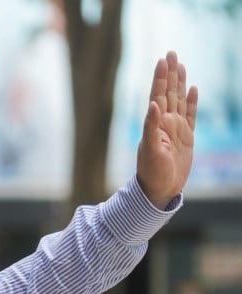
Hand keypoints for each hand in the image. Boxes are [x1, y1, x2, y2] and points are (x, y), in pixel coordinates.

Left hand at [136, 50, 198, 209]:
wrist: (160, 189)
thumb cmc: (151, 172)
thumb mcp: (150, 150)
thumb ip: (151, 127)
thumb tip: (153, 104)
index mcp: (155, 124)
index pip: (158, 95)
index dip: (160, 77)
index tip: (162, 60)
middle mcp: (165, 122)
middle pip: (169, 92)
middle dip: (170, 73)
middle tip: (171, 53)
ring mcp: (176, 128)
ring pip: (179, 100)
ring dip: (180, 82)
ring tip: (181, 64)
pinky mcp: (186, 137)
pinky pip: (191, 114)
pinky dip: (192, 101)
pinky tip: (192, 89)